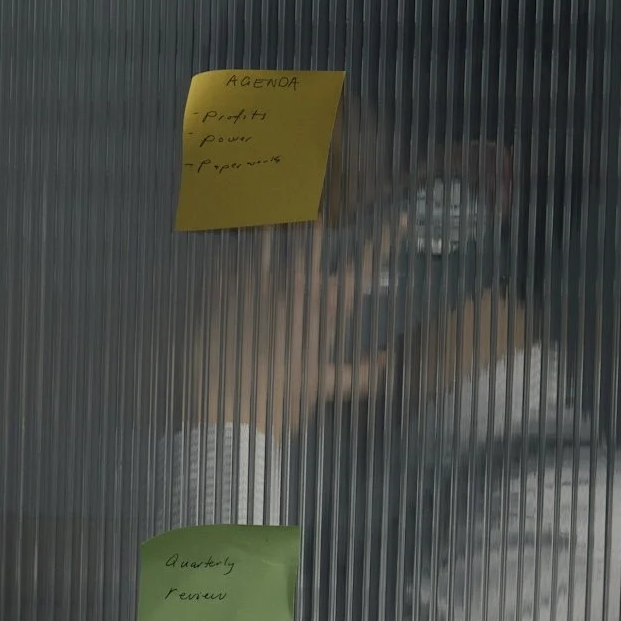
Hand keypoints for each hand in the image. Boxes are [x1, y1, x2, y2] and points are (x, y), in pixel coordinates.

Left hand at [188, 221, 389, 440]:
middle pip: (312, 236)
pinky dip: (232, 250)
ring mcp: (257, 281)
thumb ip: (361, 373)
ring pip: (268, 236)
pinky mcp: (221, 286)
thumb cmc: (284, 402)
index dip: (387, 239)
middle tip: (311, 206)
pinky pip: (229, 256)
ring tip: (266, 205)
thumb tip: (387, 361)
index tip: (400, 219)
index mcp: (327, 308)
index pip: (367, 264)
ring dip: (270, 223)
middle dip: (315, 220)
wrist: (231, 415)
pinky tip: (230, 242)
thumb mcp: (326, 387)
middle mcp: (296, 284)